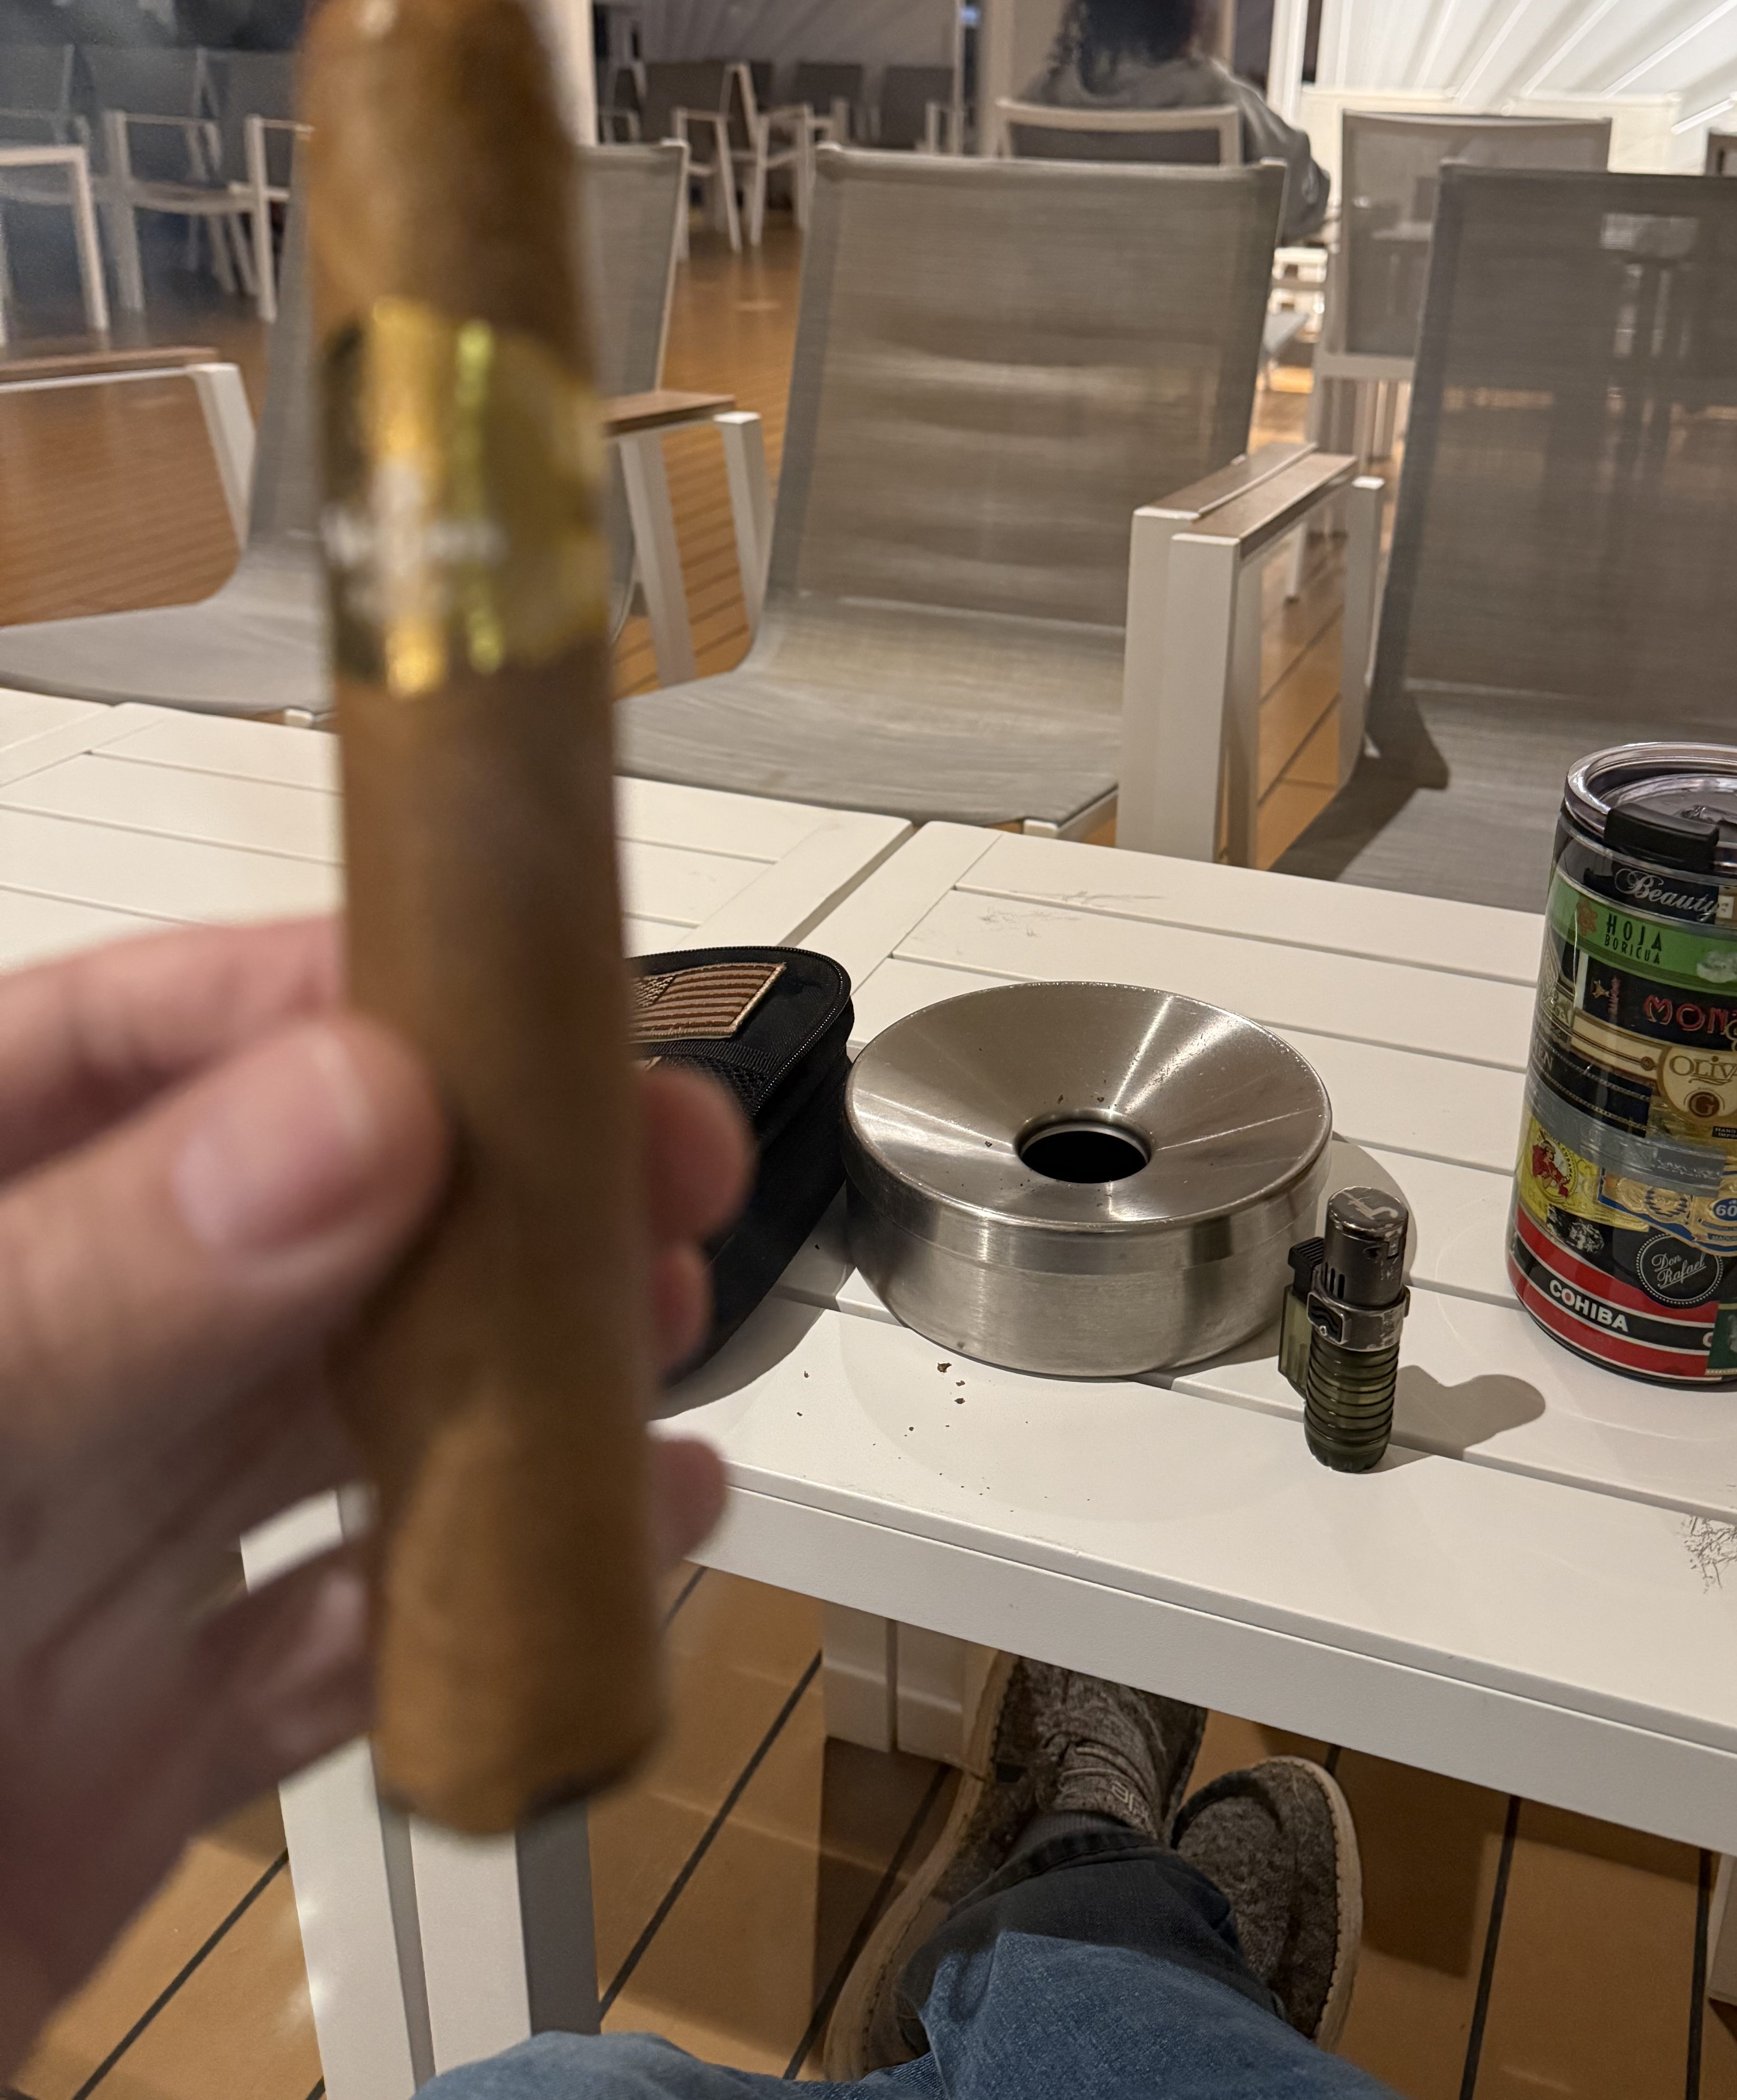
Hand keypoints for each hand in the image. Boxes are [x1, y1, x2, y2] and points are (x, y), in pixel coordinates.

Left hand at [0, 917, 747, 2072]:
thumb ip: (73, 1312)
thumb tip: (329, 1126)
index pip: (75, 1068)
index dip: (286, 1008)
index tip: (480, 990)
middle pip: (250, 1244)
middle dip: (466, 1183)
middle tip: (638, 1152)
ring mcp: (44, 1596)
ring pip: (316, 1439)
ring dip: (506, 1372)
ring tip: (651, 1318)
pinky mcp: (118, 1770)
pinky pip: (329, 1655)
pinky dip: (486, 1599)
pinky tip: (617, 1534)